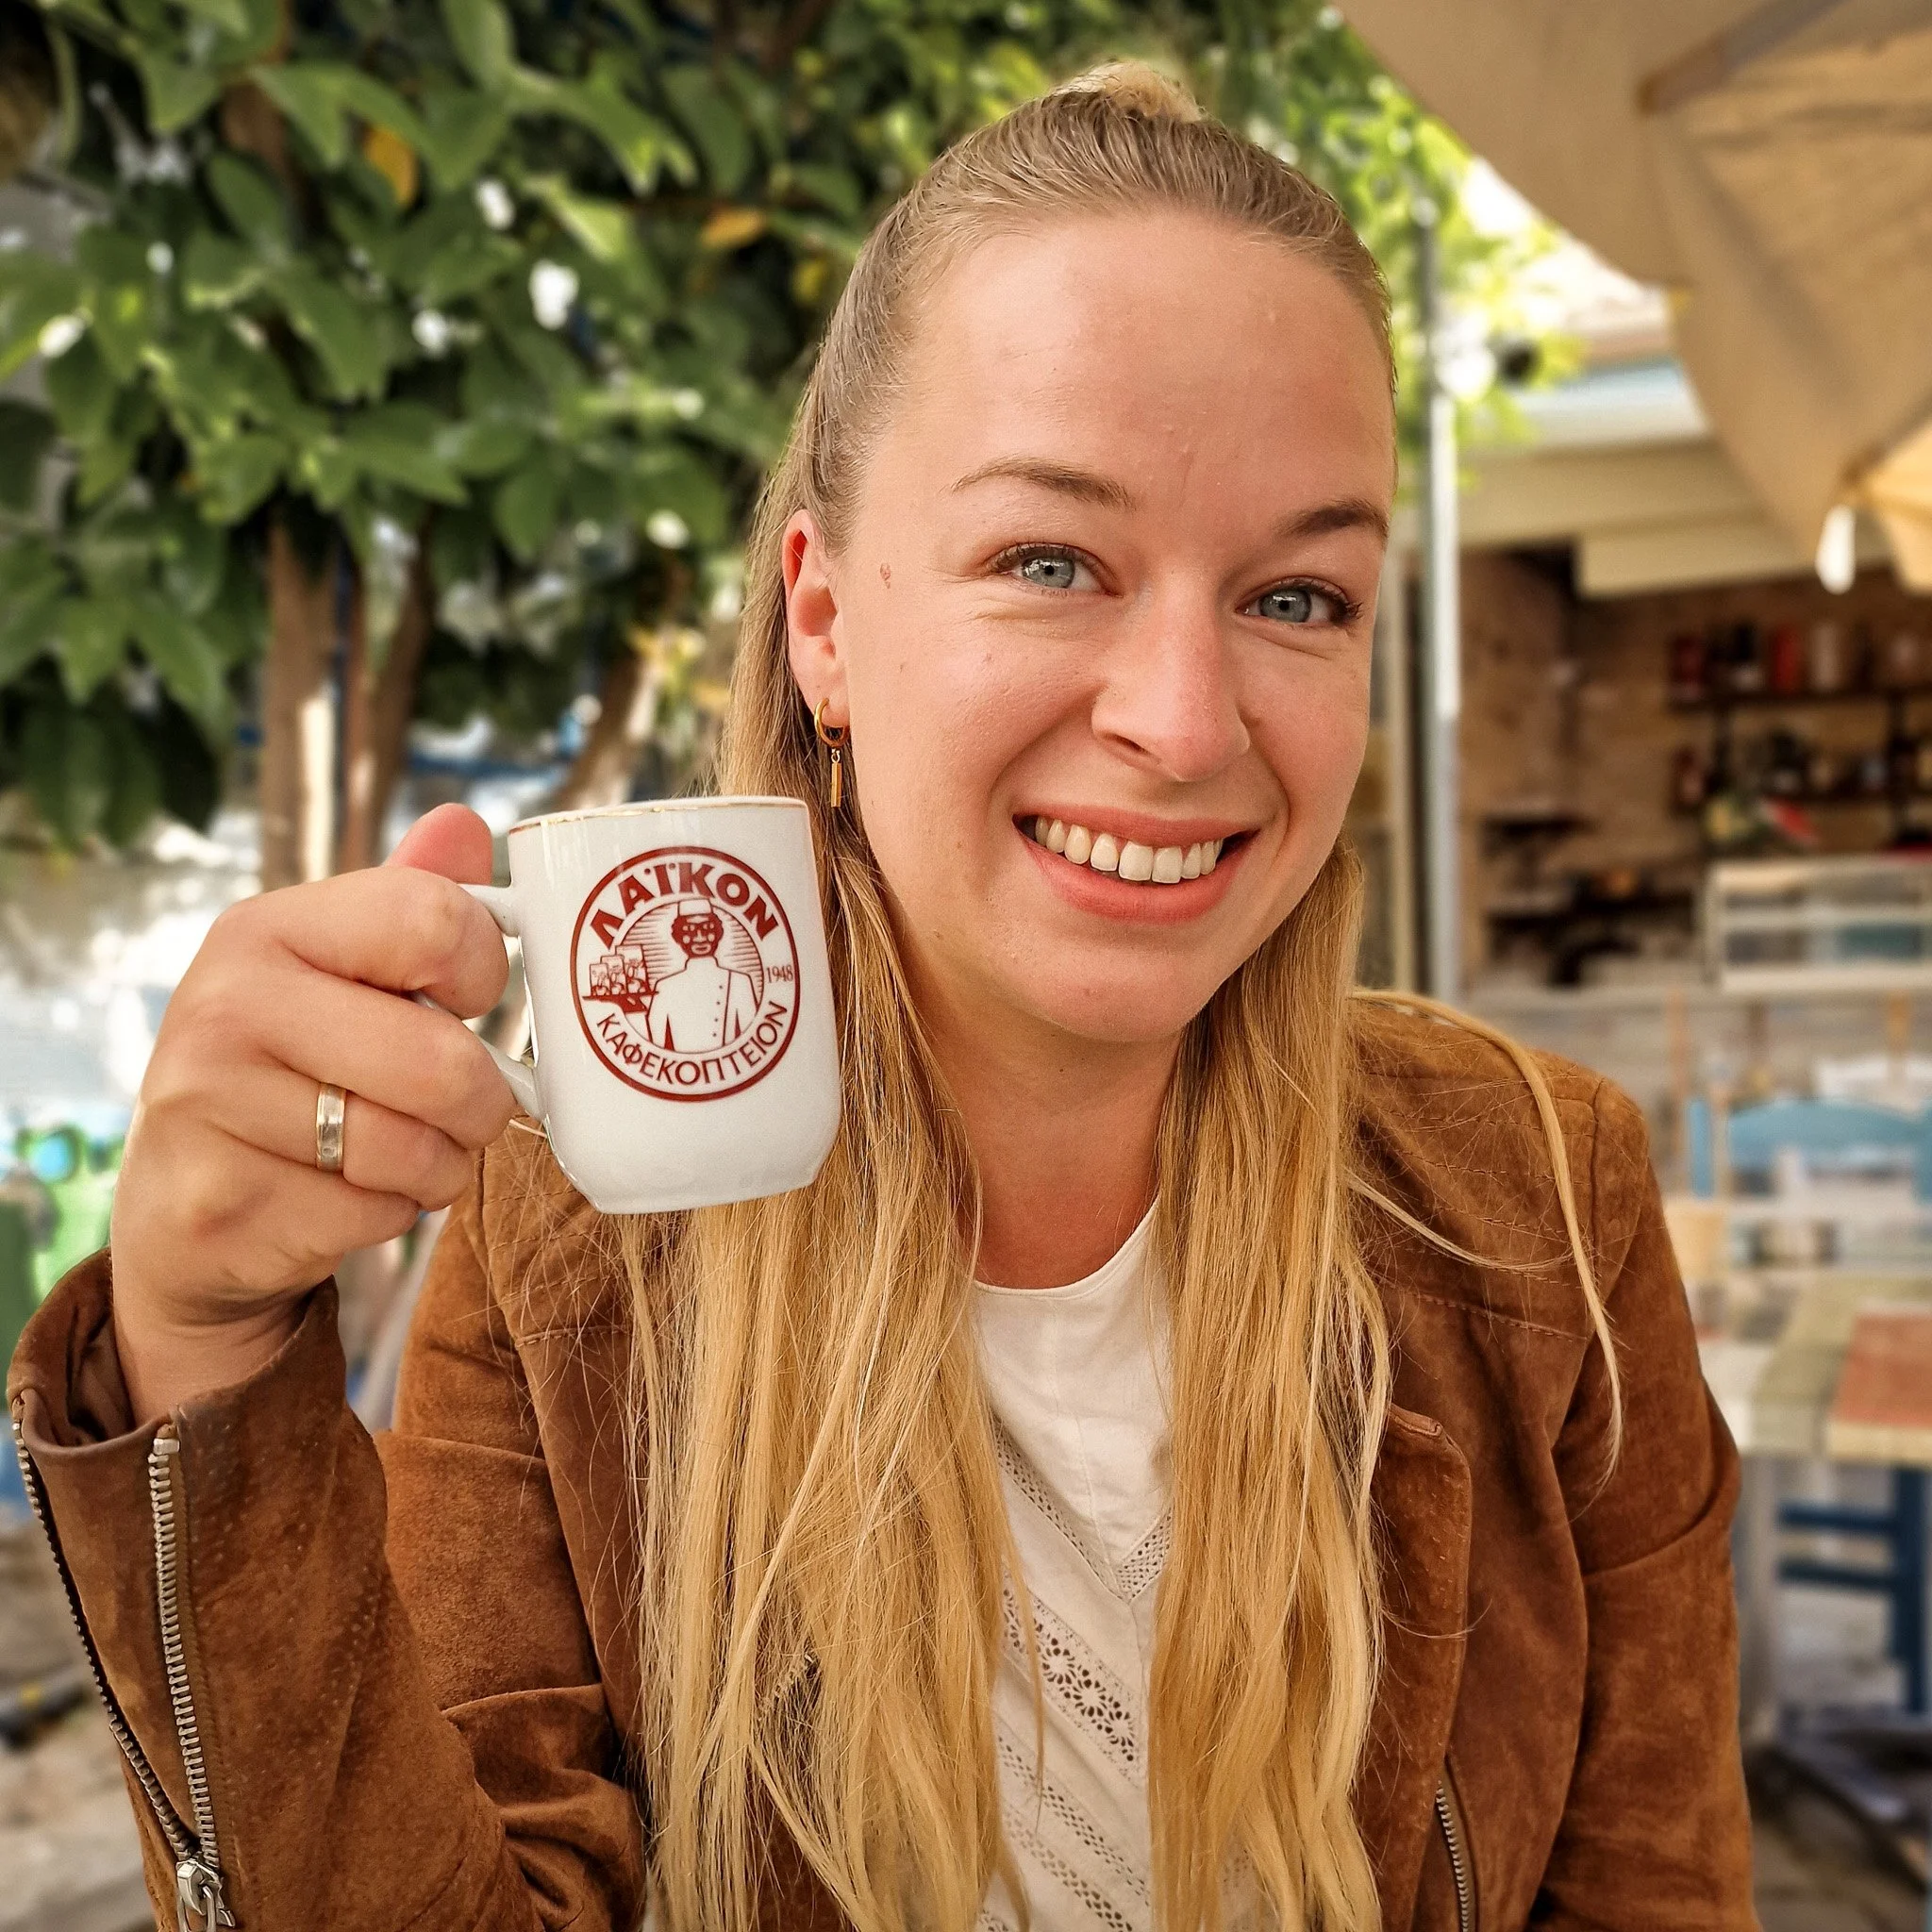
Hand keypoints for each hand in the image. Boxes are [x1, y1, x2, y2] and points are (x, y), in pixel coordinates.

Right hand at [109, 805, 516, 1422]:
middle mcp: (223, 1007)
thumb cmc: (291, 1069)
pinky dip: (393, 1215)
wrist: (181, 1208)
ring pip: (418, 1150)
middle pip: (444, 1060)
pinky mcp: (223, 1208)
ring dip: (443, 1166)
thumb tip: (467, 826)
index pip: (432, 920)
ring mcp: (208, 1110)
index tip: (468, 999)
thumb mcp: (339, 973)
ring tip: (406, 1152)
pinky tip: (347, 1195)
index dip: (485, 970)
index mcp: (263, 930)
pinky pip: (381, 1216)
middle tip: (463, 1107)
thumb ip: (410, 903)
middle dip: (482, 1102)